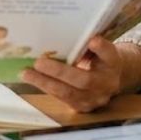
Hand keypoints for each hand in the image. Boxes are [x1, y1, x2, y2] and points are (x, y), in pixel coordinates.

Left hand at [20, 37, 140, 112]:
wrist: (110, 79)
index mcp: (113, 63)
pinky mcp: (83, 107)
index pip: (109, 55)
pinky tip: (32, 79)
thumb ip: (86, 43)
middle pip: (84, 80)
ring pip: (69, 93)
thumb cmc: (98, 57)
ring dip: (45, 83)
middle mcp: (107, 83)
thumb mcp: (98, 48)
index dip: (101, 48)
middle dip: (59, 71)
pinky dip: (46, 88)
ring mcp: (95, 98)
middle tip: (39, 62)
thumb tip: (61, 32)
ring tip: (26, 73)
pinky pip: (62, 99)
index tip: (93, 40)